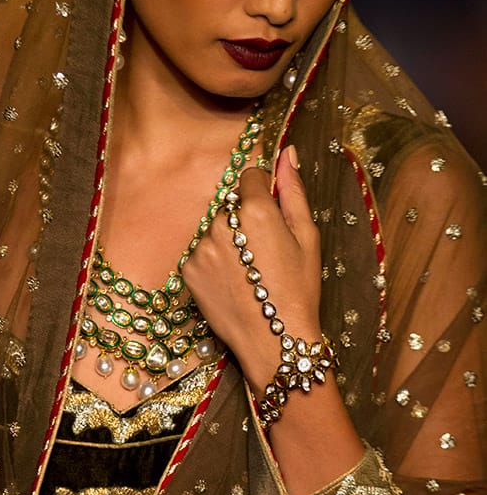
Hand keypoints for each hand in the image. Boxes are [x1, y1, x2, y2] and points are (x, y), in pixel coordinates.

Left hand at [182, 147, 321, 393]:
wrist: (274, 340)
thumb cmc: (299, 290)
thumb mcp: (307, 237)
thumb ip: (293, 191)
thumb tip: (286, 153)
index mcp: (255, 210)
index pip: (250, 176)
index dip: (263, 195)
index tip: (272, 220)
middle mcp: (222, 223)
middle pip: (231, 204)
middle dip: (244, 221)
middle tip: (263, 256)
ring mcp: (201, 247)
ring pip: (215, 229)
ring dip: (228, 242)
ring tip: (248, 274)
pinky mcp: (188, 269)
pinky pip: (200, 252)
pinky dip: (213, 263)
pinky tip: (232, 284)